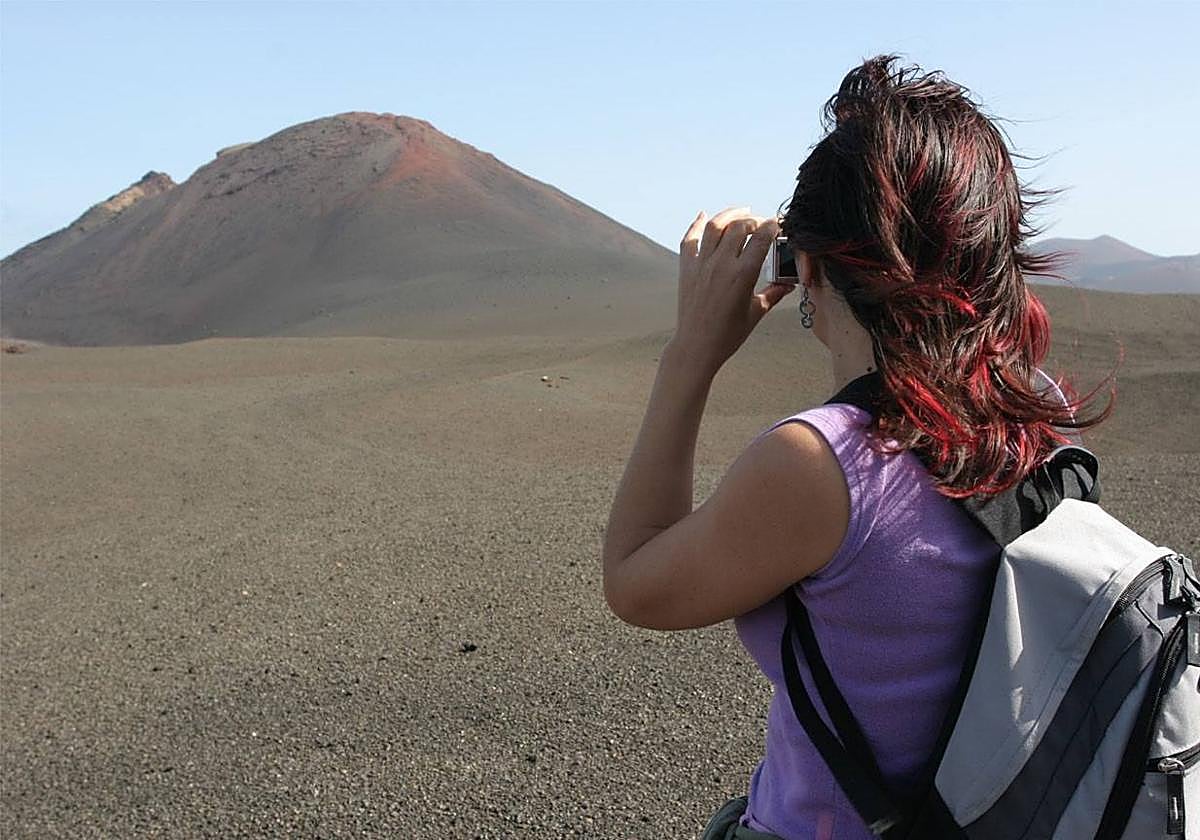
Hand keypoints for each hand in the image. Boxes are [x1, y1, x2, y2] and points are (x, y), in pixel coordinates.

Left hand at [668, 207, 794, 373]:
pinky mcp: (687, 269)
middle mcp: (721, 265)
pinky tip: (703, 215)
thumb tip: (789, 283)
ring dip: (729, 214)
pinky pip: (689, 239)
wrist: (696, 346)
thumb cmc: (728, 335)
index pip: (761, 237)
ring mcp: (702, 265)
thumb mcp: (756, 312)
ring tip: (741, 211)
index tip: (777, 225)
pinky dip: (696, 224)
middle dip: (754, 219)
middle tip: (761, 223)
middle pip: (739, 226)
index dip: (772, 226)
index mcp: (743, 275)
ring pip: (715, 226)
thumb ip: (774, 293)